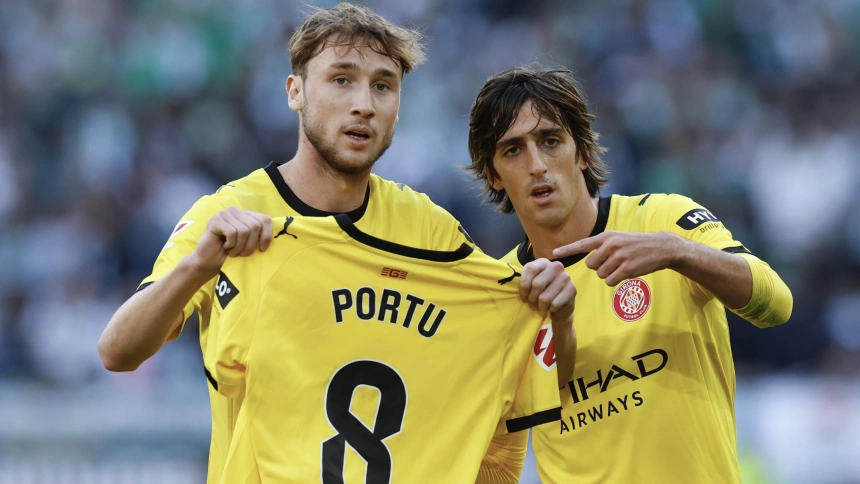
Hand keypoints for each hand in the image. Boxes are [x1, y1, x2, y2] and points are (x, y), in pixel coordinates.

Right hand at [189, 207, 272, 275]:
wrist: (209, 263)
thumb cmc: (231, 255)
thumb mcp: (250, 244)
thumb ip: (260, 236)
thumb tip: (278, 235)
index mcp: (247, 215)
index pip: (265, 219)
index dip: (266, 235)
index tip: (262, 249)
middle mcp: (237, 211)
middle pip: (255, 226)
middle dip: (251, 244)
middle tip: (242, 254)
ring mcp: (225, 214)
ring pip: (244, 230)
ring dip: (239, 247)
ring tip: (233, 251)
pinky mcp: (216, 219)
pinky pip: (232, 232)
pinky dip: (231, 244)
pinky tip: (225, 246)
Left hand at [519, 258, 575, 321]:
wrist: (559, 307)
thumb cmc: (541, 294)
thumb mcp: (531, 285)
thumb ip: (524, 282)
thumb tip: (517, 286)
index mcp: (543, 262)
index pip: (530, 269)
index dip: (524, 285)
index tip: (523, 295)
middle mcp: (556, 266)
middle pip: (537, 284)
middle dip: (532, 298)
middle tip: (533, 302)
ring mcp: (566, 277)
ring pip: (545, 297)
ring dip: (541, 305)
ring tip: (542, 305)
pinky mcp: (572, 290)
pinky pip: (554, 304)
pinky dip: (551, 308)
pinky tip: (552, 306)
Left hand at [552, 231, 683, 285]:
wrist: (661, 247)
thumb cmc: (637, 244)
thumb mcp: (618, 238)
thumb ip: (603, 246)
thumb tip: (589, 259)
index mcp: (606, 237)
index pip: (582, 244)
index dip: (567, 250)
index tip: (552, 255)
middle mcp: (611, 245)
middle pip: (591, 265)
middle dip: (599, 267)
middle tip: (613, 263)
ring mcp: (619, 257)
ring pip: (601, 274)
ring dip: (609, 274)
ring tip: (622, 266)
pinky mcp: (627, 268)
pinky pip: (610, 281)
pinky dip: (615, 280)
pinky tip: (625, 273)